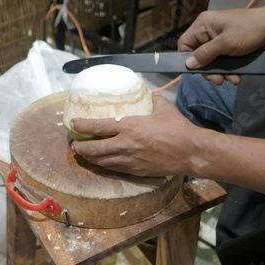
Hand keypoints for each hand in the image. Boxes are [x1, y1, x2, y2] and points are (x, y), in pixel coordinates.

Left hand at [70, 94, 197, 176]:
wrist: (191, 152)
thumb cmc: (178, 129)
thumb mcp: (163, 108)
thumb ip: (152, 101)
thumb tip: (149, 94)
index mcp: (128, 127)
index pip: (97, 127)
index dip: (82, 125)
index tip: (73, 123)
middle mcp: (124, 145)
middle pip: (93, 149)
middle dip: (79, 147)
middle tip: (74, 144)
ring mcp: (129, 160)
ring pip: (101, 162)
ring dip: (89, 158)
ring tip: (84, 153)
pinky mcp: (135, 171)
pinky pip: (114, 169)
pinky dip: (104, 165)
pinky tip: (102, 162)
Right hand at [178, 8, 264, 84]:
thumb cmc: (249, 31)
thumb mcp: (225, 44)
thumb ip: (205, 54)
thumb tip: (188, 65)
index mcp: (203, 25)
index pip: (184, 44)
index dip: (187, 59)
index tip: (197, 71)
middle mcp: (208, 31)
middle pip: (198, 56)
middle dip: (209, 70)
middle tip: (218, 80)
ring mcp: (219, 39)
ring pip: (211, 61)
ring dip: (221, 73)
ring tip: (232, 79)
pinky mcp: (229, 46)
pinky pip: (222, 60)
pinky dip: (228, 70)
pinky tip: (237, 76)